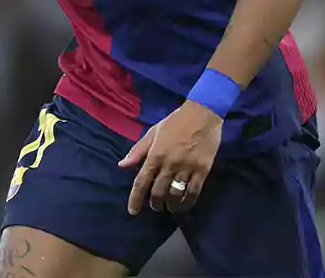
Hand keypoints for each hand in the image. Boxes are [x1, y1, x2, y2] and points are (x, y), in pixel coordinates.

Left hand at [119, 100, 221, 214]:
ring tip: (168, 207)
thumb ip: (138, 150)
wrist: (202, 114)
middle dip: (154, 203)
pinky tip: (183, 205)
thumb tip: (122, 165)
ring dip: (170, 205)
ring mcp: (187, 168)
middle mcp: (169, 163)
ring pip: (175, 195)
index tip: (133, 211)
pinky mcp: (202, 170)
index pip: (142, 181)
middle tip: (155, 206)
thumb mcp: (153, 132)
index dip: (135, 198)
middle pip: (158, 191)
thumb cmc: (175, 122)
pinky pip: (193, 192)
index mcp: (155, 154)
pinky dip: (187, 202)